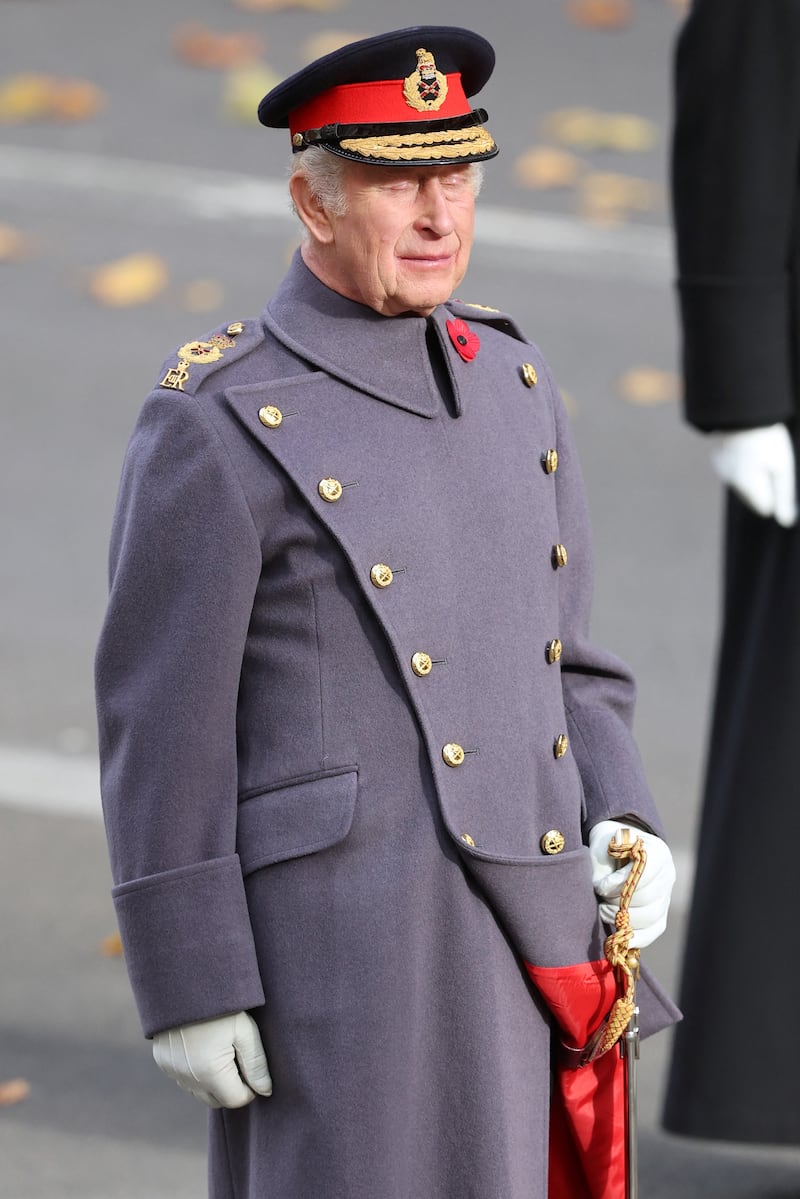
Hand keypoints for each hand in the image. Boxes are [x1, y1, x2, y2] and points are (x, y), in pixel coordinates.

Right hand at [152, 1011, 271, 1108]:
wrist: (182, 980)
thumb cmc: (220, 1004)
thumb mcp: (245, 1030)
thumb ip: (256, 1064)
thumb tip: (265, 1091)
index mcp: (210, 1073)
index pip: (236, 1100)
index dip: (251, 1088)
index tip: (254, 1067)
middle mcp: (187, 1078)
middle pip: (216, 1099)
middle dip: (232, 1088)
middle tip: (240, 1058)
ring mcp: (172, 1071)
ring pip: (198, 1090)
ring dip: (213, 1081)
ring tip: (222, 1049)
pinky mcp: (162, 1060)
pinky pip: (183, 1077)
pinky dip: (196, 1071)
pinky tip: (204, 1045)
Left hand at [588, 820, 675, 948]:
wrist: (616, 851)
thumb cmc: (607, 848)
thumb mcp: (602, 850)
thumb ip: (603, 870)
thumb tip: (605, 892)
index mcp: (657, 852)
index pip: (644, 873)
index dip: (619, 884)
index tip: (600, 887)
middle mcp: (667, 875)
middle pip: (647, 898)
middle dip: (618, 903)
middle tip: (601, 900)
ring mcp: (666, 896)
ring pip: (650, 917)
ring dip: (623, 919)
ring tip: (604, 910)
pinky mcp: (661, 914)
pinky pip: (653, 931)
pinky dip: (636, 937)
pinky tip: (620, 936)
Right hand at [709, 423, 796, 526]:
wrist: (743, 411)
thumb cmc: (768, 439)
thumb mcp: (783, 468)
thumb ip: (784, 496)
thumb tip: (786, 521)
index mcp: (748, 487)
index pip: (765, 507)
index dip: (776, 494)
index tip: (780, 475)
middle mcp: (732, 483)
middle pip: (753, 496)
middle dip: (764, 485)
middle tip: (772, 461)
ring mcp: (723, 470)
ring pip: (743, 483)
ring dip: (753, 474)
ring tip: (761, 452)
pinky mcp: (719, 459)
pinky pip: (733, 470)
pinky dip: (742, 464)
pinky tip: (748, 449)